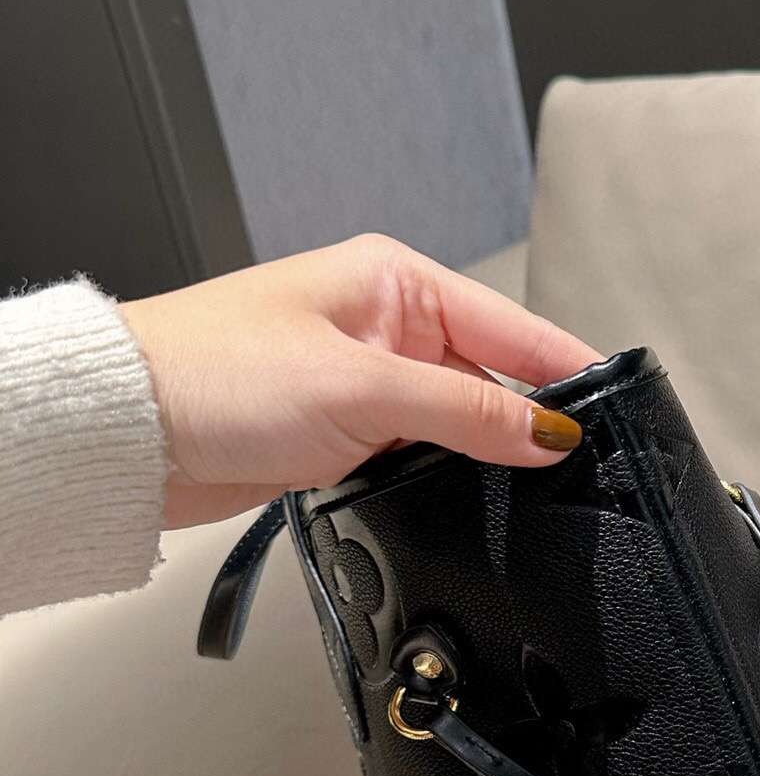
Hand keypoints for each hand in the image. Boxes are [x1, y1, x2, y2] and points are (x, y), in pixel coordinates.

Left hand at [121, 235, 601, 527]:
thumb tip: (547, 432)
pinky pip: (418, 453)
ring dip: (482, 452)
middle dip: (528, 421)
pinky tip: (461, 494)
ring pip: (458, 422)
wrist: (127, 433)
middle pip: (492, 377)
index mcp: (396, 282)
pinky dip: (441, 473)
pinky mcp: (341, 432)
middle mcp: (385, 325)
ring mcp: (364, 382)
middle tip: (576, 466)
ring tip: (523, 485)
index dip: (567, 372)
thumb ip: (468, 412)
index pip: (513, 326)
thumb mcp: (364, 389)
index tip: (615, 413)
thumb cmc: (214, 376)